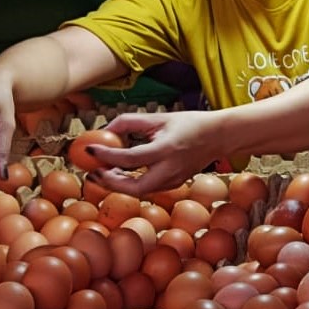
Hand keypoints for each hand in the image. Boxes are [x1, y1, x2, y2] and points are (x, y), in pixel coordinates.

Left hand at [83, 111, 221, 195]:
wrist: (219, 136)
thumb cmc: (189, 124)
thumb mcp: (159, 118)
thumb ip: (130, 122)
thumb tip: (105, 129)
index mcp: (165, 149)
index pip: (129, 158)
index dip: (106, 155)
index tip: (89, 149)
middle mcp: (170, 169)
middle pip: (134, 187)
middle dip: (110, 182)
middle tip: (94, 171)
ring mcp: (174, 180)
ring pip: (140, 191)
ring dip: (118, 184)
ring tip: (104, 171)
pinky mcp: (175, 184)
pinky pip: (148, 188)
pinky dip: (131, 184)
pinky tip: (121, 174)